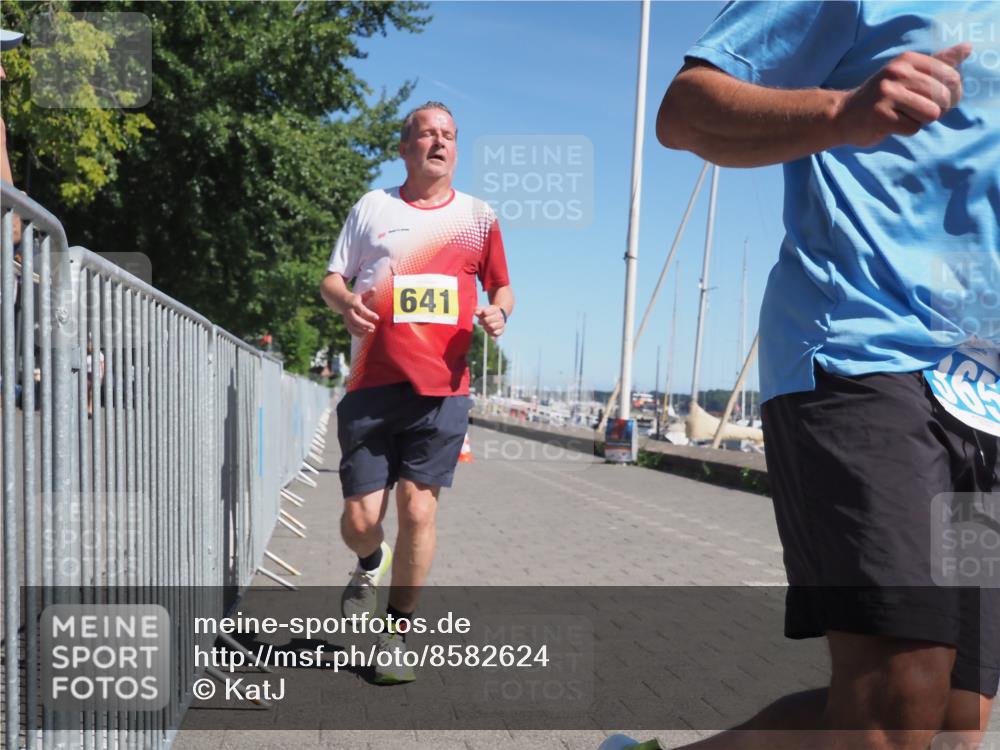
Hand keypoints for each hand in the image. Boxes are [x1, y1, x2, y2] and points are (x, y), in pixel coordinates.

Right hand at [344, 290, 378, 336]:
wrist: (340, 300)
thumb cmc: (355, 298)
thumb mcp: (361, 295)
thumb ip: (368, 294)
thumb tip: (374, 289)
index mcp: (353, 303)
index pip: (362, 310)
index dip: (369, 314)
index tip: (377, 318)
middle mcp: (349, 311)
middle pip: (355, 320)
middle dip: (364, 324)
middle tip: (373, 327)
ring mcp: (346, 317)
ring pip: (352, 326)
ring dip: (361, 330)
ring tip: (370, 331)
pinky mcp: (346, 322)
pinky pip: (350, 329)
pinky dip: (356, 333)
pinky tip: (364, 335)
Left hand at [474, 305, 505, 337]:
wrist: (498, 318)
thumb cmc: (488, 313)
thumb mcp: (483, 309)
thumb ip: (478, 310)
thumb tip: (476, 313)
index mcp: (495, 309)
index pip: (485, 312)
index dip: (481, 315)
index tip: (481, 316)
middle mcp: (500, 316)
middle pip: (486, 320)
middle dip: (482, 322)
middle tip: (481, 322)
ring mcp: (501, 324)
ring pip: (491, 327)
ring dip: (486, 327)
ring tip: (485, 326)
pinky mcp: (501, 331)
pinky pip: (495, 333)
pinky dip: (490, 332)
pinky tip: (489, 330)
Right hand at [834, 43, 970, 147]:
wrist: (842, 115)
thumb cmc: (881, 96)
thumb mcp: (908, 73)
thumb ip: (938, 62)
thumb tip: (967, 48)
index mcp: (907, 60)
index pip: (951, 76)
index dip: (952, 94)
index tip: (938, 100)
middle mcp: (897, 73)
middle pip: (942, 97)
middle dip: (936, 109)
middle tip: (918, 111)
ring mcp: (887, 94)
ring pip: (930, 113)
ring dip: (921, 120)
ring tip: (905, 117)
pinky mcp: (880, 116)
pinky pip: (913, 128)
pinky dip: (907, 130)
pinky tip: (892, 125)